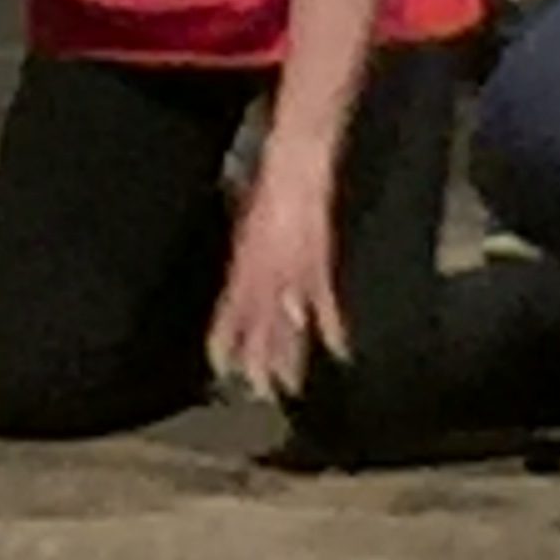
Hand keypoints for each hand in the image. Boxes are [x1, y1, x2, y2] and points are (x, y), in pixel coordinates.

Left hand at [209, 157, 344, 401]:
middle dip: (258, 364)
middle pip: (259, 330)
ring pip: (288, 326)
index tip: (220, 367)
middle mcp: (264, 276)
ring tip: (289, 387)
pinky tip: (339, 351)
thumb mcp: (244, 229)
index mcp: (242, 266)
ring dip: (289, 358)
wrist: (295, 167)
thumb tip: (242, 289)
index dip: (224, 343)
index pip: (229, 314)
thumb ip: (244, 265)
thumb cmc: (266, 191)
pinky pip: (325, 305)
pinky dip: (333, 328)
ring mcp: (293, 274)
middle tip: (257, 392)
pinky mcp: (319, 266)